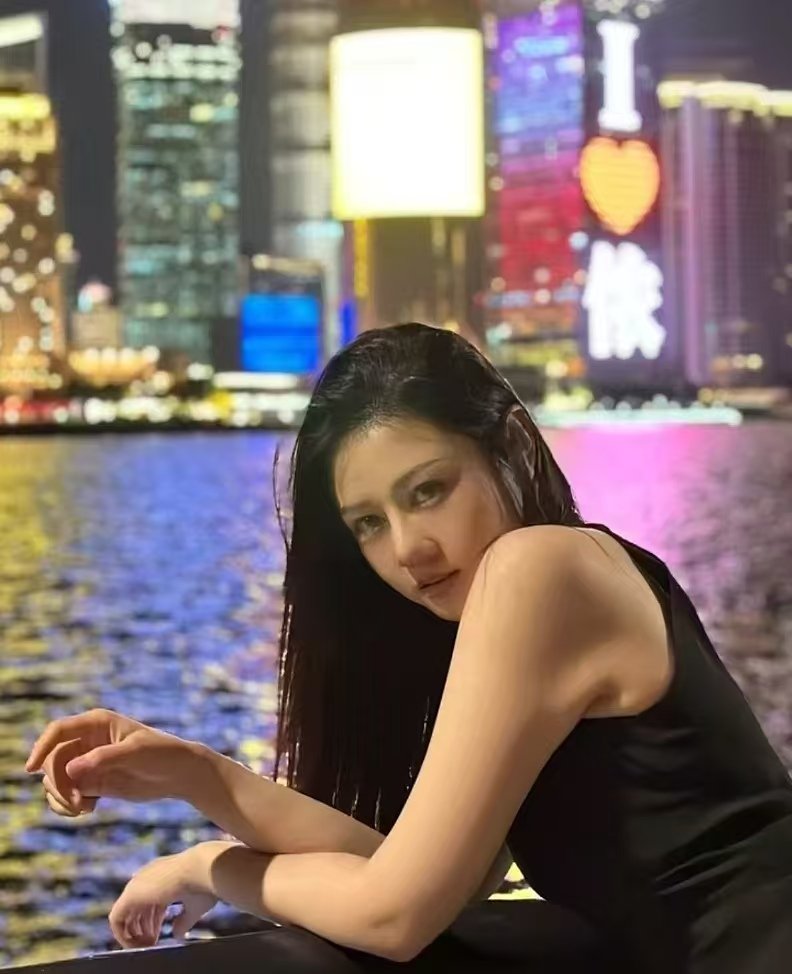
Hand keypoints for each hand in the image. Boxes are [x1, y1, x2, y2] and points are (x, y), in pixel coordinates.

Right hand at [25, 708, 194, 816]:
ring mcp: (88, 763)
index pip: (58, 731)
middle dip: (57, 783)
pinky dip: (67, 806)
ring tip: (83, 809)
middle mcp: (88, 741)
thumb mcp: (136, 752)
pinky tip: (87, 810)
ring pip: (55, 780)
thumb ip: (104, 758)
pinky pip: (66, 794)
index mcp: (97, 723)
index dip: (41, 747)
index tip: (30, 769)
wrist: (179, 773)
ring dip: (60, 797)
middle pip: (52, 760)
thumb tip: (71, 769)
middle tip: (76, 803)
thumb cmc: (162, 754)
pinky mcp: (92, 783)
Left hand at [109, 846, 219, 948]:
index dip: (154, 921)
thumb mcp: (194, 906)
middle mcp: (148, 878)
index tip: (160, 935)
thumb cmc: (204, 884)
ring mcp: (138, 885)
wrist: (201, 868)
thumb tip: (176, 935)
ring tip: (145, 948)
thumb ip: (183, 920)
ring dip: (133, 934)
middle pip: (138, 908)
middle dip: (144, 929)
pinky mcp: (130, 895)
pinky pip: (116, 919)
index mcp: (163, 875)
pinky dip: (122, 934)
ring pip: (126, 915)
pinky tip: (134, 945)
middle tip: (152, 944)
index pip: (151, 901)